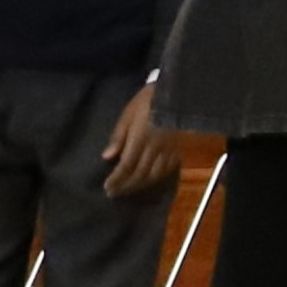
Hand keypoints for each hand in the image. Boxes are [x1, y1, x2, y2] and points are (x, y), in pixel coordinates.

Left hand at [96, 77, 169, 197]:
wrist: (180, 93)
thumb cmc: (150, 99)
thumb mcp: (129, 112)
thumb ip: (119, 135)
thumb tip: (107, 157)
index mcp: (141, 139)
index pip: (126, 165)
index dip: (116, 179)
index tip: (107, 188)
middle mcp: (155, 149)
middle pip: (140, 173)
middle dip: (126, 186)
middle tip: (114, 194)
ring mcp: (169, 151)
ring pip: (154, 175)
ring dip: (140, 185)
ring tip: (129, 190)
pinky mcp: (180, 149)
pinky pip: (167, 170)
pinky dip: (156, 178)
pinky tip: (150, 180)